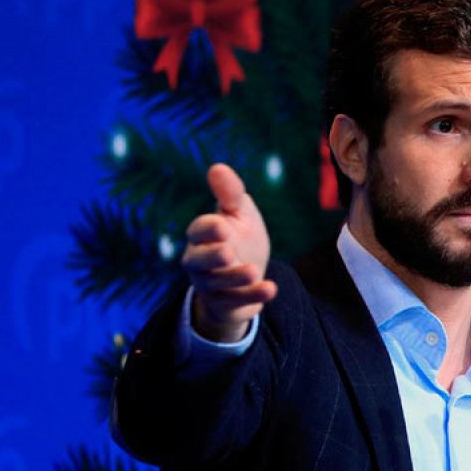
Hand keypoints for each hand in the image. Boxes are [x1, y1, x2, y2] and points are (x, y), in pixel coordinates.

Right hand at [182, 163, 276, 342]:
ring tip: (253, 271)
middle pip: (199, 260)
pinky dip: (253, 296)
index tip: (222, 225)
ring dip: (236, 278)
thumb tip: (217, 167)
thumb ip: (230, 194)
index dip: (208, 229)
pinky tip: (271, 289)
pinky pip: (236, 302)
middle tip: (228, 252)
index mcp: (201, 235)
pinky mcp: (224, 303)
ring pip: (218, 283)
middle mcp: (199, 260)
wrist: (248, 276)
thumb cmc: (240, 237)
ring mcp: (210, 284)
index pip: (198, 230)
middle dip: (212, 257)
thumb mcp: (240, 213)